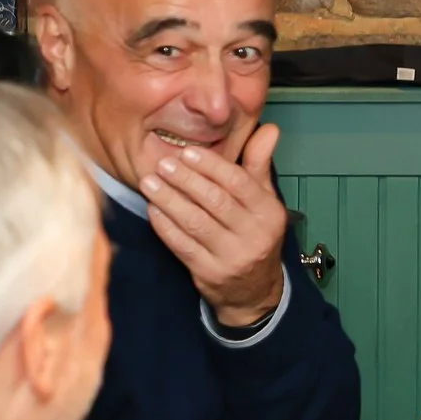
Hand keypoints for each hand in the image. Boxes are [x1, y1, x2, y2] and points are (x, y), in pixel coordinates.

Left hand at [141, 122, 289, 326]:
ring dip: (169, 200)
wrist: (254, 291)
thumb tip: (269, 129)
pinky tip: (153, 210)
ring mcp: (232, 257)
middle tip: (163, 164)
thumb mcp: (264, 201)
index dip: (212, 166)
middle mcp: (255, 236)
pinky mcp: (209, 273)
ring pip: (195, 223)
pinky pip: (181, 245)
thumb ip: (259, 165)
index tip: (187, 152)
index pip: (239, 184)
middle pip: (215, 202)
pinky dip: (165, 226)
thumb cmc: (255, 235)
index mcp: (270, 213)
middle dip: (186, 180)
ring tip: (150, 183)